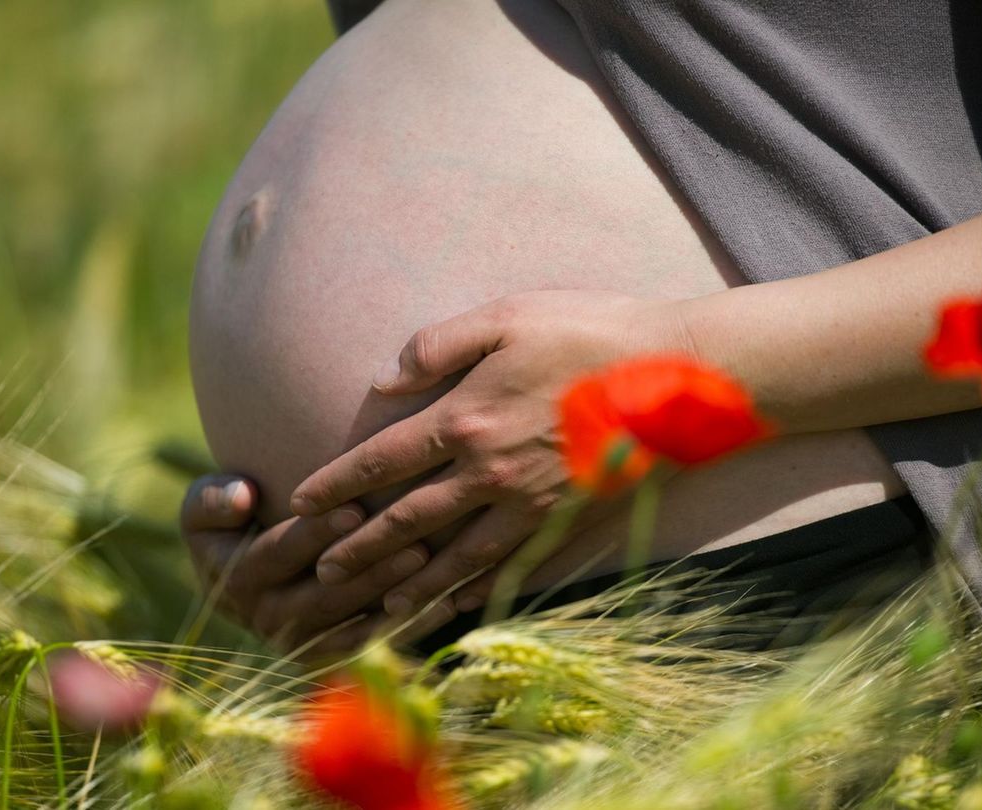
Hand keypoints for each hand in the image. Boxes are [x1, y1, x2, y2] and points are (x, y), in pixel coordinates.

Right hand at [180, 474, 457, 656]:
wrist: (248, 570)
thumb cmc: (231, 521)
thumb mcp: (206, 507)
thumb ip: (213, 498)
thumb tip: (241, 497)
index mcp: (234, 581)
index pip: (279, 553)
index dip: (315, 532)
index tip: (355, 508)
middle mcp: (267, 620)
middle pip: (324, 594)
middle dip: (369, 569)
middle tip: (413, 542)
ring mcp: (302, 644)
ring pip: (354, 623)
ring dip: (394, 597)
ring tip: (431, 564)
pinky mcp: (331, 659)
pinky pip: (375, 645)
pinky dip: (410, 626)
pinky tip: (446, 601)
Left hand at [288, 290, 693, 615]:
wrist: (678, 378)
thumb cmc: (592, 333)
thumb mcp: (508, 315)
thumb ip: (438, 344)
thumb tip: (383, 379)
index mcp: (465, 418)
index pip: (381, 462)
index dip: (337, 485)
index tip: (302, 503)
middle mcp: (487, 473)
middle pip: (407, 522)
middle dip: (360, 549)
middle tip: (323, 571)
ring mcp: (529, 506)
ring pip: (454, 559)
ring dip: (411, 585)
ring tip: (379, 606)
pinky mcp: (566, 524)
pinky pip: (512, 569)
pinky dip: (479, 592)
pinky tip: (459, 606)